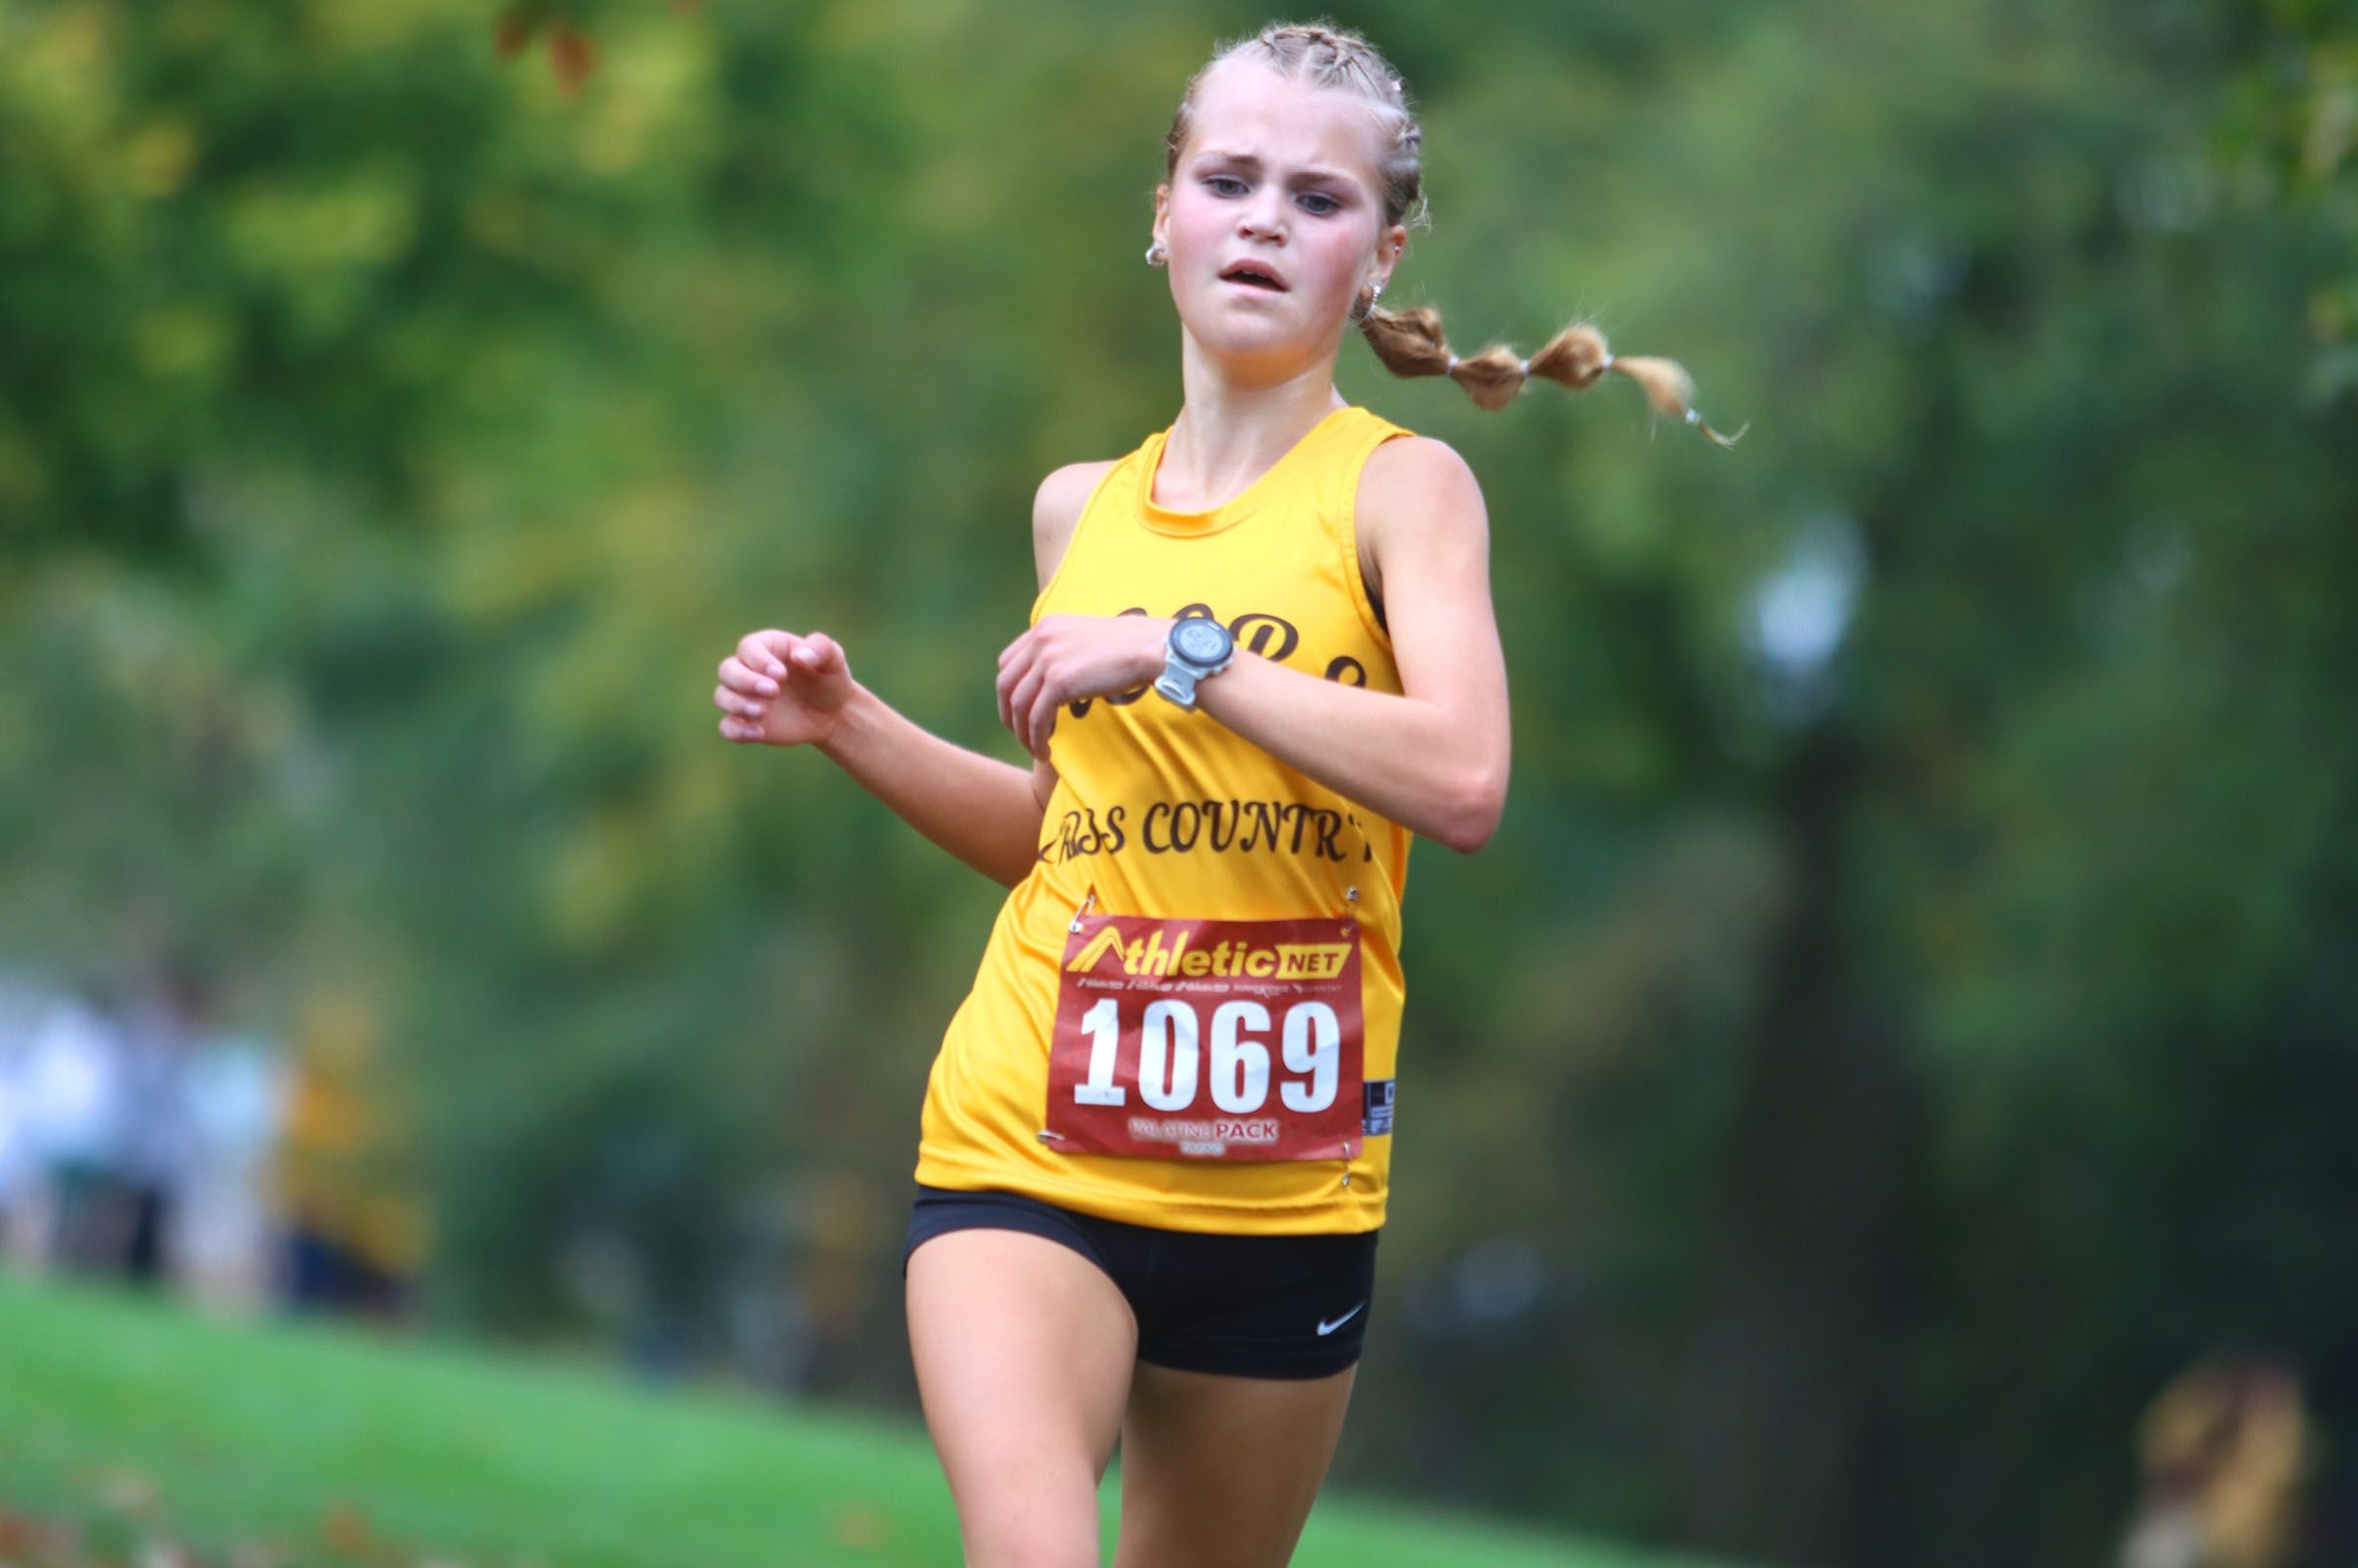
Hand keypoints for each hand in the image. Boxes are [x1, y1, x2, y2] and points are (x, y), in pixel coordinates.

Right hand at [714, 629, 855, 747]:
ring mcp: (745, 696)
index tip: (781, 675)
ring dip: (737, 704)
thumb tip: (800, 656)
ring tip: (762, 711)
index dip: (759, 660)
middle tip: (773, 692)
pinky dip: (736, 730)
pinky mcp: (745, 722)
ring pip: (722, 696)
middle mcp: (749, 670)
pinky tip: (759, 732)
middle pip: (727, 670)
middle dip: (744, 681)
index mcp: (767, 647)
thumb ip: (822, 648)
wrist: (832, 713)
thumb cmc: (830, 680)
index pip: (748, 647)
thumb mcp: (834, 660)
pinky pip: (727, 727)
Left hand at [995, 614, 1171, 758]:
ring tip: (1037, 749)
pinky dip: (1037, 739)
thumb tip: (1055, 682)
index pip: (1008, 662)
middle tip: (1021, 735)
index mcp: (1046, 626)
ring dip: (1024, 733)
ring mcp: (1048, 659)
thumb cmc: (1131, 647)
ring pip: (1018, 705)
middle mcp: (1041, 639)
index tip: (1019, 711)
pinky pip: (1037, 718)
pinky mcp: (1059, 681)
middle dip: (1009, 715)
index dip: (1008, 691)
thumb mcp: (1086, 639)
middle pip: (1005, 685)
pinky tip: (1046, 751)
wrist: (1152, 648)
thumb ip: (1064, 652)